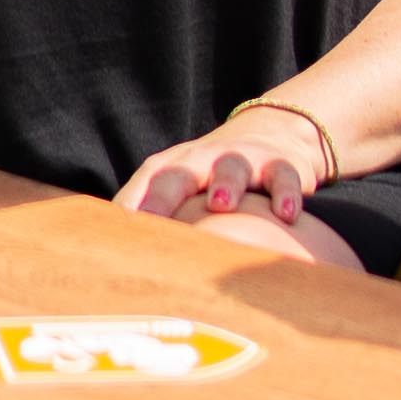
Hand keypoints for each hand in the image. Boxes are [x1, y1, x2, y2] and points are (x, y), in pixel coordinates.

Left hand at [119, 110, 318, 229]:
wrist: (272, 132)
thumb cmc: (213, 177)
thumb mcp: (185, 191)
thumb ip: (158, 219)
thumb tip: (123, 267)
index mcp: (173, 168)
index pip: (144, 185)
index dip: (130, 207)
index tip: (114, 236)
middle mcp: (202, 160)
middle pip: (179, 172)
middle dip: (166, 194)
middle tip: (153, 219)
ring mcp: (242, 159)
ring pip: (231, 167)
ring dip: (225, 184)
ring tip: (222, 205)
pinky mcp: (280, 163)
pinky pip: (283, 175)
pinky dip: (284, 193)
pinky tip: (287, 216)